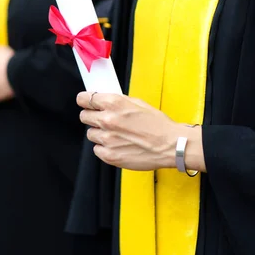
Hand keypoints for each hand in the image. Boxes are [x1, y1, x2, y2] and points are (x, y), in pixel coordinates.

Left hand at [77, 92, 205, 171]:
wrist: (171, 145)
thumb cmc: (157, 124)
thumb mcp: (137, 103)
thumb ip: (117, 101)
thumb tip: (102, 100)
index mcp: (114, 104)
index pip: (84, 99)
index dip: (85, 101)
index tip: (86, 103)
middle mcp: (107, 120)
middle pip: (84, 116)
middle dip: (92, 117)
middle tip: (104, 120)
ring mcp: (107, 139)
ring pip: (90, 134)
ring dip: (99, 134)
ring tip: (116, 135)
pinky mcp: (109, 155)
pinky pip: (97, 149)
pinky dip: (104, 148)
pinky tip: (118, 145)